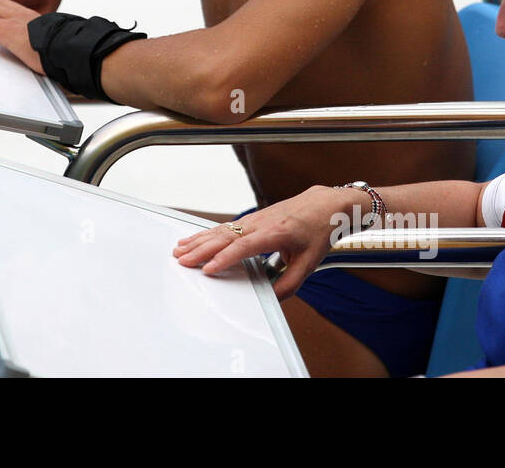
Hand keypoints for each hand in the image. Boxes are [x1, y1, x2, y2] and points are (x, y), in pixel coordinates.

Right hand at [172, 187, 360, 298]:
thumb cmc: (318, 230)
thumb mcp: (309, 262)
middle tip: (182, 260)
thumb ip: (290, 283)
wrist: (325, 206)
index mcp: (276, 233)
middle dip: (201, 249)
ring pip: (221, 230)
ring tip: (179, 249)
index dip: (224, 259)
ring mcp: (254, 219)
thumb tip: (271, 298)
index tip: (208, 269)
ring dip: (198, 240)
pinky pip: (224, 227)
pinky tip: (195, 239)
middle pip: (225, 237)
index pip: (244, 247)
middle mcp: (261, 223)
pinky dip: (207, 233)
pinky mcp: (252, 218)